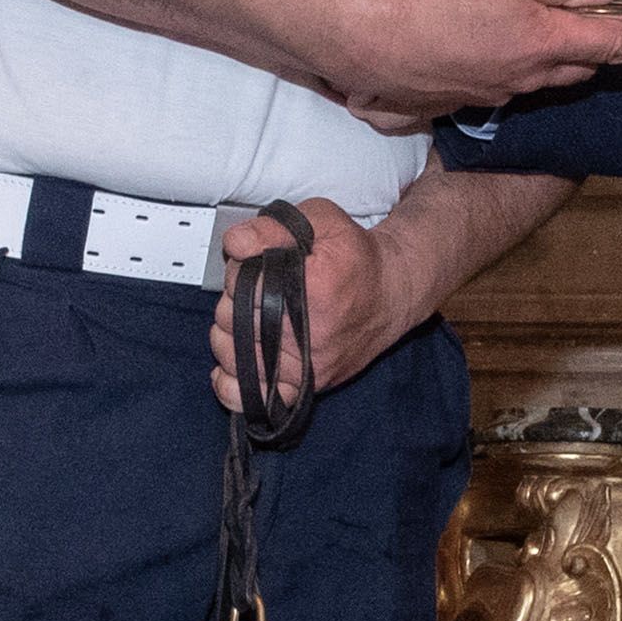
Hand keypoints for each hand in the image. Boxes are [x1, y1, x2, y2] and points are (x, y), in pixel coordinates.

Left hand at [207, 199, 396, 421]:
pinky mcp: (306, 386)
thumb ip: (273, 226)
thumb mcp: (322, 222)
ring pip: (231, 353)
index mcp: (311, 289)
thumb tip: (235, 244)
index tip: (258, 265)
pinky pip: (251, 398)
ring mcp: (306, 366)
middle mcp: (308, 334)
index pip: (241, 282)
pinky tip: (236, 364)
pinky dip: (232, 385)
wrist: (391, 294)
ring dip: (230, 334)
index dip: (242, 269)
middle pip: (231, 317)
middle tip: (260, 291)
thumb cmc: (356, 259)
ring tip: (252, 319)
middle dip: (235, 299)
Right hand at [336, 0, 621, 127]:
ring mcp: (495, 93)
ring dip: (554, 56)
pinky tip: (486, 44)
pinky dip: (512, 64)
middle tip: (603, 22)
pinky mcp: (465, 98)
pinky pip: (506, 83)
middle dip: (597, 48)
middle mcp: (526, 76)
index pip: (615, 44)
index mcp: (543, 41)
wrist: (365, 39)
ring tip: (537, 26)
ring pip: (544, 76)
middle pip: (581, 66)